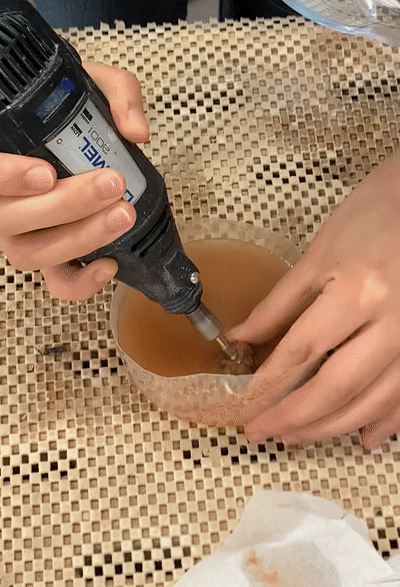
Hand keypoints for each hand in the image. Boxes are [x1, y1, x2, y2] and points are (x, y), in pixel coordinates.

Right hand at [0, 61, 149, 299]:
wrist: (79, 136)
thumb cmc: (74, 113)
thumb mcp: (93, 87)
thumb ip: (117, 95)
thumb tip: (136, 131)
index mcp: (3, 157)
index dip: (7, 178)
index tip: (46, 174)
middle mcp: (3, 201)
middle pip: (12, 219)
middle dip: (66, 206)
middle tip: (112, 182)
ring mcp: (22, 233)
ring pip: (32, 253)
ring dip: (79, 239)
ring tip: (121, 213)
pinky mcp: (50, 255)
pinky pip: (56, 282)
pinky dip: (80, 283)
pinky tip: (108, 264)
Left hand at [230, 151, 399, 451]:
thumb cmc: (375, 212)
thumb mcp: (322, 251)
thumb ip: (282, 301)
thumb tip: (244, 337)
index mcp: (358, 291)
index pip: (303, 351)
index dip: (270, 384)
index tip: (246, 409)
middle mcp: (392, 322)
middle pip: (338, 386)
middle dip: (296, 417)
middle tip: (263, 433)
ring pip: (373, 400)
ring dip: (333, 426)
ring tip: (298, 438)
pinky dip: (386, 422)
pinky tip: (365, 441)